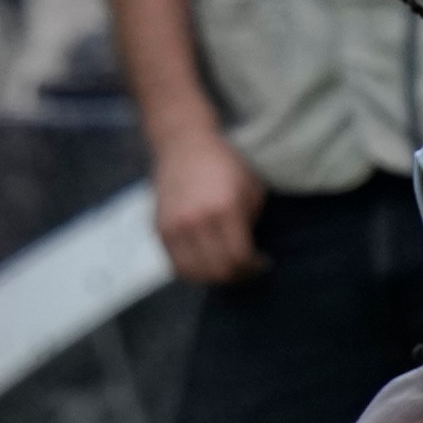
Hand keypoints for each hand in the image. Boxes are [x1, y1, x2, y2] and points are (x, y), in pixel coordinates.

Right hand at [150, 132, 266, 284]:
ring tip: (226, 269)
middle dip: (238, 275)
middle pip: (218, 271)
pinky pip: (177, 265)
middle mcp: (196, 221)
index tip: (262, 264)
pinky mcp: (159, 229)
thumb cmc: (224, 164)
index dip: (254, 268)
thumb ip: (250, 224)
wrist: (183, 144)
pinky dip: (194, 272)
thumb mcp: (250, 188)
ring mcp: (174, 226)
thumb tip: (250, 255)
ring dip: (214, 278)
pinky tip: (207, 263)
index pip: (239, 258)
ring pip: (195, 274)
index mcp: (223, 208)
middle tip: (247, 270)